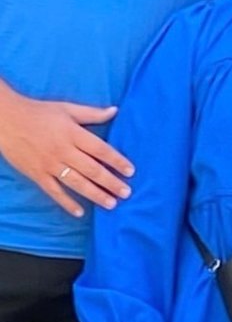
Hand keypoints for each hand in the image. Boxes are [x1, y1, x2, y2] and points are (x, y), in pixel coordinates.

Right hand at [0, 86, 133, 216]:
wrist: (5, 119)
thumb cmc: (38, 112)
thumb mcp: (66, 108)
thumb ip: (92, 113)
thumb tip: (115, 111)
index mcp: (72, 133)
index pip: (100, 149)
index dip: (116, 161)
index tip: (130, 171)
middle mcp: (63, 150)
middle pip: (92, 169)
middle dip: (111, 182)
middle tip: (126, 192)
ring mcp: (50, 164)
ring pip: (77, 183)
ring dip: (95, 194)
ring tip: (112, 204)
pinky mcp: (37, 175)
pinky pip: (55, 192)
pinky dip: (67, 203)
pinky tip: (80, 213)